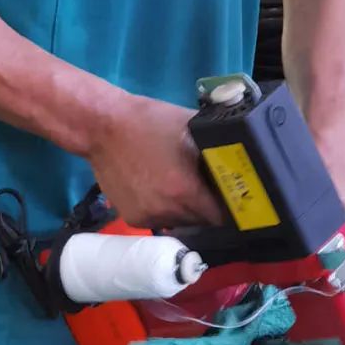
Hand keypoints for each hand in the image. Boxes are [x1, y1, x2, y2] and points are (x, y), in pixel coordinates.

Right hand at [87, 93, 222, 228]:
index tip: (233, 197)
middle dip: (208, 206)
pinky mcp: (132, 218)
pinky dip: (164, 209)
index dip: (231, 207)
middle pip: (202, 220)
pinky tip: (159, 187)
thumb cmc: (150, 122)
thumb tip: (242, 161)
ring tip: (179, 184)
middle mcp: (167, 211)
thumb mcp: (193, 129)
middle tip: (206, 185)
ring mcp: (148, 217)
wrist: (102, 127)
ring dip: (186, 209)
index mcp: (185, 191)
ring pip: (181, 222)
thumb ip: (217, 150)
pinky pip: (160, 220)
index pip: (222, 216)